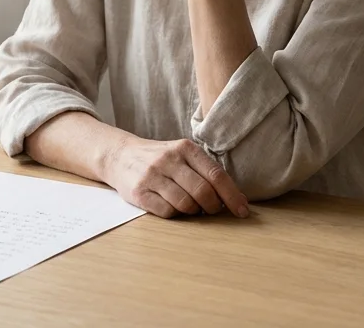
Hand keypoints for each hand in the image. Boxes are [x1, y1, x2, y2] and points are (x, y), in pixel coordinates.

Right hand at [100, 135, 249, 218]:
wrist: (120, 156)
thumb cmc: (160, 160)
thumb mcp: (183, 155)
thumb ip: (207, 173)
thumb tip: (239, 200)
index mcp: (185, 148)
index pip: (216, 175)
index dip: (232, 196)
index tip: (242, 211)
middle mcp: (169, 159)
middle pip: (203, 191)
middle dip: (212, 207)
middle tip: (211, 210)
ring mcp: (152, 175)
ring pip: (185, 204)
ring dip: (193, 211)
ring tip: (190, 207)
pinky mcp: (139, 192)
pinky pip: (167, 212)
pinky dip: (175, 214)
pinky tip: (172, 207)